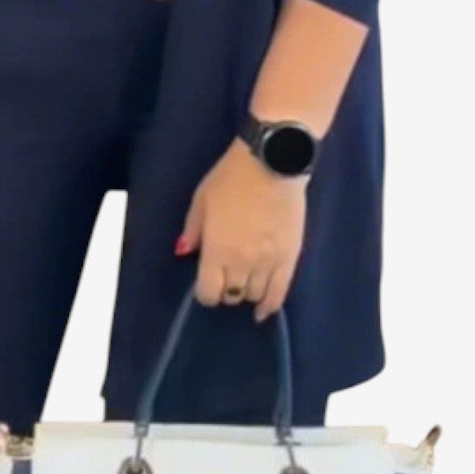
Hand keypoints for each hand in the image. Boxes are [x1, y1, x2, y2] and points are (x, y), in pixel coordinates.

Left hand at [178, 138, 306, 319]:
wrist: (273, 163)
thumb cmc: (231, 178)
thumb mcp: (201, 200)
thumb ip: (193, 230)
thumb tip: (184, 252)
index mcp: (216, 250)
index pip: (208, 292)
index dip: (205, 293)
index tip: (206, 284)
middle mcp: (242, 262)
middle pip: (231, 295)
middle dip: (225, 289)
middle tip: (226, 276)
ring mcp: (268, 262)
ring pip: (255, 295)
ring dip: (247, 292)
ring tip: (246, 281)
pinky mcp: (290, 257)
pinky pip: (281, 292)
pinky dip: (271, 305)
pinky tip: (263, 311)